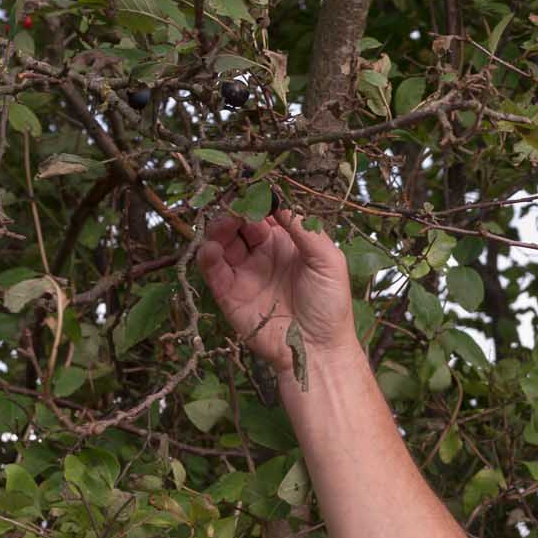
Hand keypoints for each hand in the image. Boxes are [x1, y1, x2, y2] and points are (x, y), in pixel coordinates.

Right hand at [197, 205, 354, 374]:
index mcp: (287, 243)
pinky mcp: (229, 294)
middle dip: (234, 211)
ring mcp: (244, 273)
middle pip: (239, 224)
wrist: (318, 349)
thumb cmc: (330, 304)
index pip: (265, 213)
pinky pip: (212, 270)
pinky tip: (212, 249)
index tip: (251, 188)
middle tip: (234, 206)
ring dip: (217, 229)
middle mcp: (263, 254)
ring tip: (223, 225)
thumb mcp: (327, 259)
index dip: (257, 200)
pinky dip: (207, 256)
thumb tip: (280, 199)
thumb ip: (304, 228)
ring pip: (221, 242)